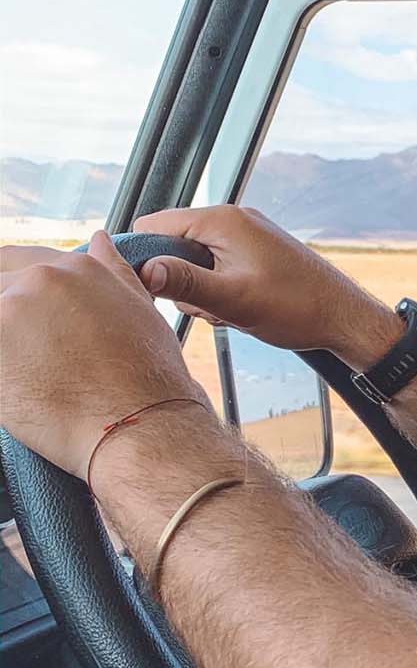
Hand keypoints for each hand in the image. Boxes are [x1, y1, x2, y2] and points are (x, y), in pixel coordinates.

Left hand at [0, 231, 213, 480]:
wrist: (142, 428)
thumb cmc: (150, 380)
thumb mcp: (142, 312)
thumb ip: (113, 272)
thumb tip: (99, 240)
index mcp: (76, 269)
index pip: (19, 261)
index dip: (16, 291)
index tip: (22, 323)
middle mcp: (41, 280)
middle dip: (6, 314)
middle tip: (25, 354)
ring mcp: (10, 311)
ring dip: (5, 343)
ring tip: (25, 372)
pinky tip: (15, 386)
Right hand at [130, 204, 386, 353]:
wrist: (344, 317)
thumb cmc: (296, 308)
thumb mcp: (232, 300)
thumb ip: (184, 283)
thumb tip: (141, 270)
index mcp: (222, 220)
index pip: (153, 225)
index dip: (142, 256)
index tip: (149, 290)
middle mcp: (233, 219)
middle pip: (172, 243)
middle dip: (178, 279)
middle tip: (208, 306)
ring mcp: (246, 234)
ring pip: (195, 259)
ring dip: (202, 290)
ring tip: (229, 311)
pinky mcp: (256, 251)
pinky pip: (219, 265)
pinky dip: (221, 289)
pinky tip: (241, 309)